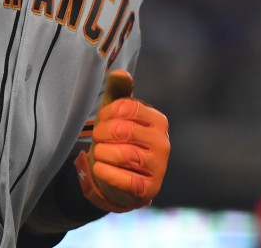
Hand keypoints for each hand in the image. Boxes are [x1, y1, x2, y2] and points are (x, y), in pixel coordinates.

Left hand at [75, 70, 169, 212]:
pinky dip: (106, 172)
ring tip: (99, 152)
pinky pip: (125, 180)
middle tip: (97, 137)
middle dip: (102, 133)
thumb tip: (121, 73)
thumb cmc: (118, 138)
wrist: (119, 174)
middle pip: (124, 131)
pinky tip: (101, 168)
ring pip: (124, 155)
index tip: (102, 119)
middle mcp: (163, 143)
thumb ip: (119, 91)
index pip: (127, 108)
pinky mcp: (149, 188)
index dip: (107, 112)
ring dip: (102, 153)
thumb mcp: (116, 113)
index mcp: (158, 120)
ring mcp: (159, 167)